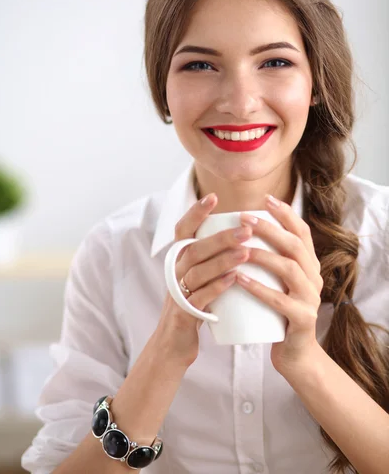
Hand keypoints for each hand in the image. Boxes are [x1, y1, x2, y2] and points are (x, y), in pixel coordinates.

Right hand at [155, 193, 251, 367]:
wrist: (174, 344)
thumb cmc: (195, 305)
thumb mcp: (199, 277)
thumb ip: (212, 256)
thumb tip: (243, 231)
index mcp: (179, 260)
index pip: (183, 230)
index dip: (195, 212)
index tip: (213, 197)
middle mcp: (175, 272)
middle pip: (195, 248)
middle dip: (221, 237)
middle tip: (247, 229)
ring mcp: (177, 293)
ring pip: (197, 271)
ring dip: (222, 260)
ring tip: (246, 252)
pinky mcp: (183, 314)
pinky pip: (199, 297)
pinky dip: (217, 287)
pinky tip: (234, 279)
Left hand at [237, 194, 323, 374]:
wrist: (295, 355)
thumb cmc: (278, 313)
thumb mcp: (278, 282)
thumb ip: (269, 260)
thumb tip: (240, 230)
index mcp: (309, 266)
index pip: (302, 232)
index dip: (285, 214)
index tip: (265, 198)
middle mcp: (314, 278)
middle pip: (295, 246)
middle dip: (270, 229)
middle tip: (244, 218)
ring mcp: (310, 299)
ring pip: (289, 269)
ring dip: (263, 255)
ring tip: (240, 247)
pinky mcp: (301, 320)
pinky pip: (279, 301)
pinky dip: (258, 288)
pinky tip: (239, 278)